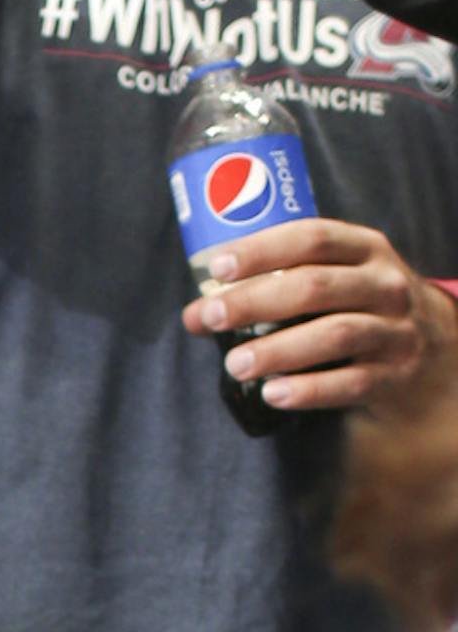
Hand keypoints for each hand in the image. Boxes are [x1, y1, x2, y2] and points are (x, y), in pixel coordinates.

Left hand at [183, 217, 457, 413]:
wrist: (437, 348)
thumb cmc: (363, 305)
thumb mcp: (336, 278)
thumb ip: (273, 286)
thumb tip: (197, 313)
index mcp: (364, 249)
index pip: (311, 238)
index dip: (263, 249)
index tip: (219, 266)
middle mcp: (383, 284)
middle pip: (315, 286)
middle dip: (257, 301)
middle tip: (213, 316)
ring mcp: (394, 330)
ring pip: (335, 334)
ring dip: (278, 350)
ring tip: (235, 364)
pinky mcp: (395, 374)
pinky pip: (351, 383)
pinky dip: (309, 390)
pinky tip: (273, 394)